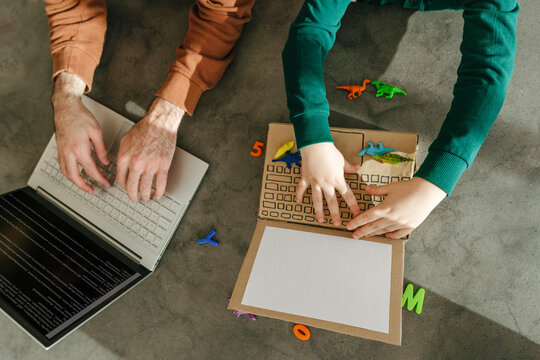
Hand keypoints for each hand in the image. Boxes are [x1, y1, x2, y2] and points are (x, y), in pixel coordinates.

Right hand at [52, 72, 109, 192]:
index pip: (91, 170)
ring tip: (84, 185)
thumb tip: (105, 162)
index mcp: (79, 148)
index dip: (99, 179)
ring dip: (75, 182)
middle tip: (93, 190)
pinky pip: (62, 165)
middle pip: (75, 176)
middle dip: (84, 186)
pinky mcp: (59, 148)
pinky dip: (68, 173)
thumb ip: (101, 149)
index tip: (106, 182)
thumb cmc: (80, 116)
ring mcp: (61, 151)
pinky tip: (74, 174)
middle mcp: (68, 152)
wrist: (66, 107)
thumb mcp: (96, 132)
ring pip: (65, 173)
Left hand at [116, 97, 183, 201]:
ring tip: (146, 197)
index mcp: (125, 157)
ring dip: (145, 196)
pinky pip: (161, 184)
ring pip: (146, 188)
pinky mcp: (163, 165)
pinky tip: (158, 194)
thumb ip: (123, 154)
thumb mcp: (125, 140)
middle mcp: (136, 163)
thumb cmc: (145, 128)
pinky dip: (159, 192)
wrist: (160, 123)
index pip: (120, 178)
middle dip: (132, 195)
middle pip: (132, 186)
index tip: (125, 187)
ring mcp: (151, 165)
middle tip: (134, 198)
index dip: (123, 185)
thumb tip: (121, 166)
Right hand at [296, 142, 360, 225]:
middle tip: (337, 223)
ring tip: (320, 219)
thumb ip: (349, 167)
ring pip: (317, 199)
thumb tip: (358, 167)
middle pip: (332, 201)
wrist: (316, 145)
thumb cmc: (329, 151)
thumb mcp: (342, 160)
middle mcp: (326, 183)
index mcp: (337, 179)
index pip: (347, 195)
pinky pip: (301, 188)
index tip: (356, 213)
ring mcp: (315, 182)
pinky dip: (299, 195)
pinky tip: (298, 202)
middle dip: (335, 214)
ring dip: (318, 210)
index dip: (352, 205)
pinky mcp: (306, 178)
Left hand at [347, 177, 446, 238]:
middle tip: (354, 236)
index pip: (366, 217)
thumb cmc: (409, 187)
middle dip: (362, 231)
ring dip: (374, 233)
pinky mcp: (410, 226)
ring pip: (384, 231)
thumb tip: (367, 189)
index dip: (356, 222)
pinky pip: (398, 234)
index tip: (349, 226)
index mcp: (385, 208)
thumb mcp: (390, 187)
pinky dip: (391, 235)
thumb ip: (377, 190)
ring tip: (366, 236)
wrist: (427, 191)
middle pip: (373, 227)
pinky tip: (385, 235)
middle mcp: (391, 218)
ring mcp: (401, 224)